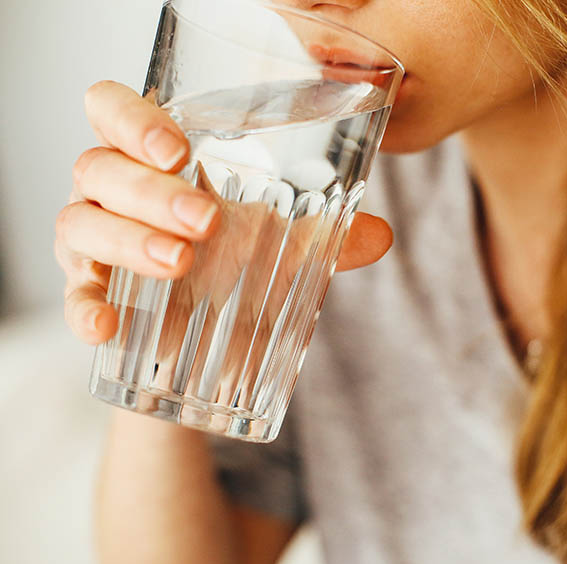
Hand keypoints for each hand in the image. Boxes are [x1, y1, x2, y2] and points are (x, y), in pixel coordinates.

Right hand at [55, 81, 392, 345]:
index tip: (180, 150)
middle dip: (150, 191)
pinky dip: (84, 308)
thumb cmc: (233, 268)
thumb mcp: (276, 247)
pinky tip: (107, 327)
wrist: (207, 336)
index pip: (114, 111)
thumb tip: (381, 235)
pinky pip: (73, 296)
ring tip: (180, 262)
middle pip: (100, 167)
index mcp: (154, 163)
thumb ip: (322, 237)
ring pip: (79, 222)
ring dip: (128, 240)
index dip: (134, 120)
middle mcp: (114, 194)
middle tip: (205, 221)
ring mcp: (95, 242)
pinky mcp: (90, 293)